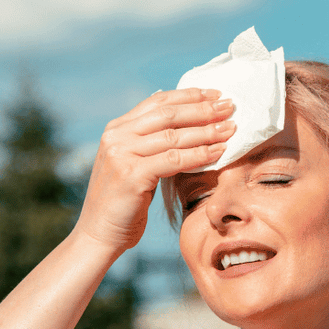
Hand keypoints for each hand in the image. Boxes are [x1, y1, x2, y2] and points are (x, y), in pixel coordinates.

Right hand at [74, 88, 235, 253]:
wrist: (98, 235)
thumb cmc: (123, 203)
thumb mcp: (133, 165)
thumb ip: (149, 144)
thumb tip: (183, 123)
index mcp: (117, 129)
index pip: (158, 102)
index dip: (189, 96)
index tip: (215, 94)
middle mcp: (116, 136)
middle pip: (168, 115)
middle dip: (202, 109)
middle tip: (229, 107)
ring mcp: (121, 154)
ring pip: (173, 136)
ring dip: (206, 131)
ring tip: (230, 129)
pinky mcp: (131, 175)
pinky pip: (174, 160)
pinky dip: (200, 154)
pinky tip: (219, 152)